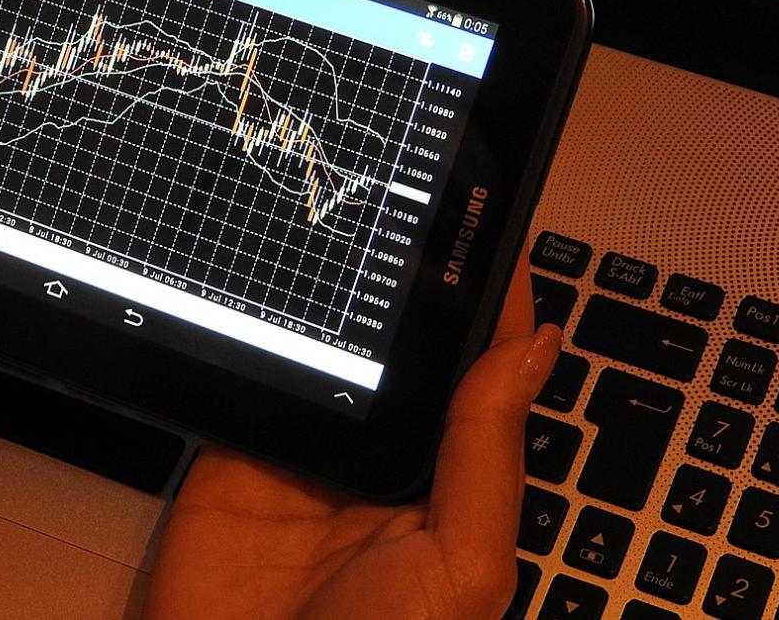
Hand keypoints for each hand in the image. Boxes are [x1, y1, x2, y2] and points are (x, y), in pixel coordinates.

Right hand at [145, 262, 558, 619]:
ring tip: (357, 225)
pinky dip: (268, 328)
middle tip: (424, 210)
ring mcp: (315, 450)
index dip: (495, 310)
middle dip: (418, 293)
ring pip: (339, 353)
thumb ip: (489, 453)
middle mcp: (388, 461)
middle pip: (410, 354)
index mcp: (452, 484)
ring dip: (345, 302)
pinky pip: (262, 371)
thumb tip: (534, 348)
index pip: (483, 378)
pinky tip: (280, 279)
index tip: (499, 235)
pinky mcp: (244, 448)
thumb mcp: (462, 568)